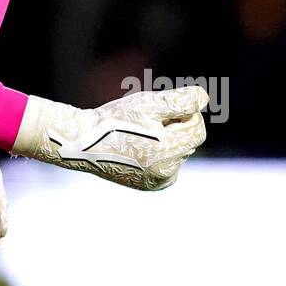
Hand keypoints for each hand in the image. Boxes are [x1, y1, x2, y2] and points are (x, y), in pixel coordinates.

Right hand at [11, 85, 208, 190]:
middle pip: (187, 142)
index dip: (186, 114)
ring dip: (168, 141)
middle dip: (175, 127)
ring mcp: (156, 182)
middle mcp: (166, 172)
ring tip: (140, 133)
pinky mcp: (147, 186)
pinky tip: (138, 146)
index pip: (197, 129)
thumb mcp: (147, 103)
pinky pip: (165, 168)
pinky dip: (159, 155)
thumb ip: (179, 101)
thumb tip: (203, 99)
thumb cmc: (114, 119)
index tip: (165, 108)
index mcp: (168, 151)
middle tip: (147, 119)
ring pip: (177, 155)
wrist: (82, 142)